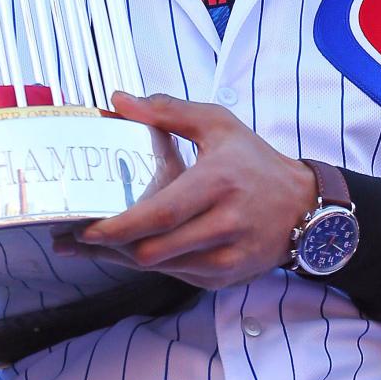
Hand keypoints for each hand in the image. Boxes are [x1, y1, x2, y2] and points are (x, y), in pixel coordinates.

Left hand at [62, 92, 317, 289]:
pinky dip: (151, 264)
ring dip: (125, 259)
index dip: (119, 228)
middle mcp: (225, 225)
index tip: (84, 229)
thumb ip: (167, 111)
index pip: (161, 215)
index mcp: (219, 183)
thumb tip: (119, 101)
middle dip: (110, 249)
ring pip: (161, 269)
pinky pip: (175, 276)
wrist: (307, 208)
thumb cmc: (256, 163)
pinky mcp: (224, 278)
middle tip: (74, 237)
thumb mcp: (219, 125)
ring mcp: (226, 258)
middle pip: (153, 251)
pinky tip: (130, 251)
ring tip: (90, 247)